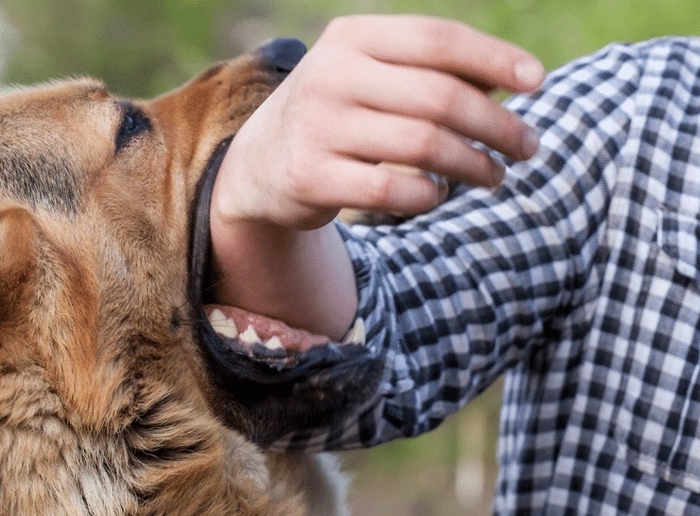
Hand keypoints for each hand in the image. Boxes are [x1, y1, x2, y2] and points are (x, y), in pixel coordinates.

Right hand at [209, 16, 545, 339]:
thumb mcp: (371, 76)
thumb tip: (517, 80)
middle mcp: (331, 76)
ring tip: (495, 176)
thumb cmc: (338, 114)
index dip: (496, 59)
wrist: (259, 164)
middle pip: (440, 97)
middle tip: (528, 147)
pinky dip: (429, 195)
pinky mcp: (311, 177)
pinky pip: (394, 189)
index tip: (538, 83)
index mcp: (352, 38)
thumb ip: (431, 71)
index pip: (438, 39)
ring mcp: (318, 127)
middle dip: (498, 125)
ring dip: (474, 165)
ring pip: (425, 145)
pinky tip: (438, 194)